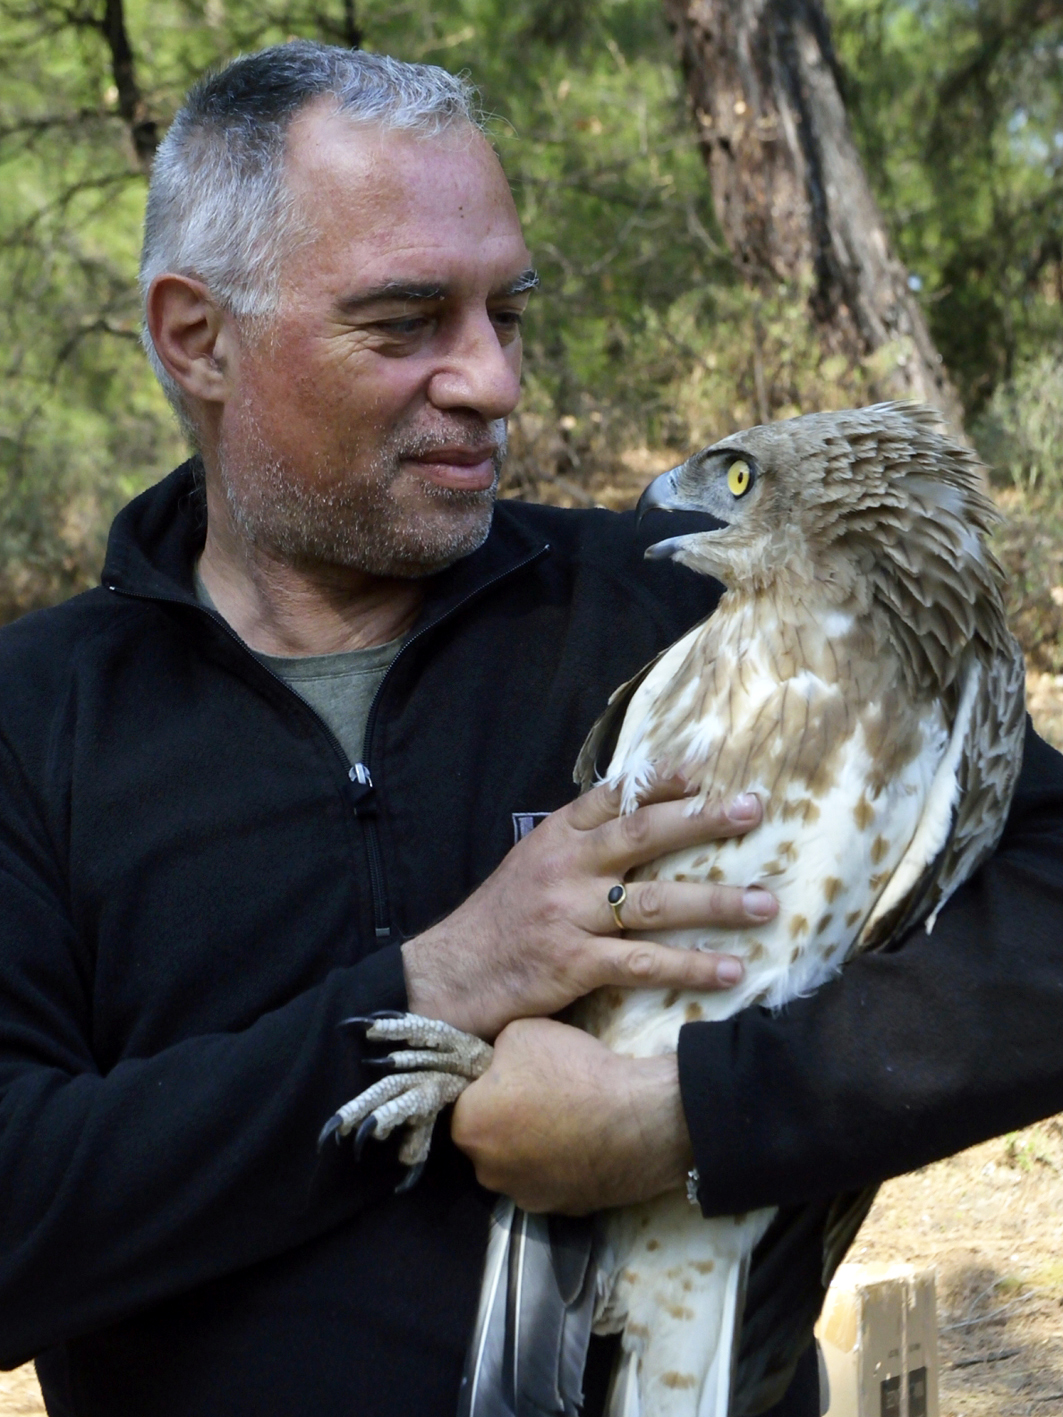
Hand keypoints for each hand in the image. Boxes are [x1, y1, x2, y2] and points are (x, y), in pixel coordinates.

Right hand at [401, 778, 775, 1038]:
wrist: (448, 976)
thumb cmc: (499, 922)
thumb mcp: (531, 866)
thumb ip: (579, 845)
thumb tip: (638, 821)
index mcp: (555, 837)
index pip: (613, 797)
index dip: (661, 780)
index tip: (707, 767)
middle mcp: (564, 867)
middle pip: (644, 834)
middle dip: (703, 820)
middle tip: (753, 810)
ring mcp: (569, 914)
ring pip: (654, 902)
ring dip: (715, 902)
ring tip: (765, 904)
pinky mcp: (573, 963)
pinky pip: (643, 962)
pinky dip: (690, 966)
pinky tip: (730, 970)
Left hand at [451, 1017, 690, 1213]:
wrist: (640, 1120)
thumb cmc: (574, 1071)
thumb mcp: (521, 1032)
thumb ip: (494, 1053)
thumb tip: (494, 1068)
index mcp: (467, 1128)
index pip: (461, 1100)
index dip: (485, 1083)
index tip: (511, 1072)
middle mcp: (486, 1172)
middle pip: (487, 1136)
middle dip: (504, 1117)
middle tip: (539, 1093)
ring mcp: (524, 1197)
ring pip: (517, 1163)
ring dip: (531, 1145)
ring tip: (566, 1119)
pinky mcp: (561, 1211)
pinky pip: (550, 1180)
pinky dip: (560, 1165)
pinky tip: (583, 1142)